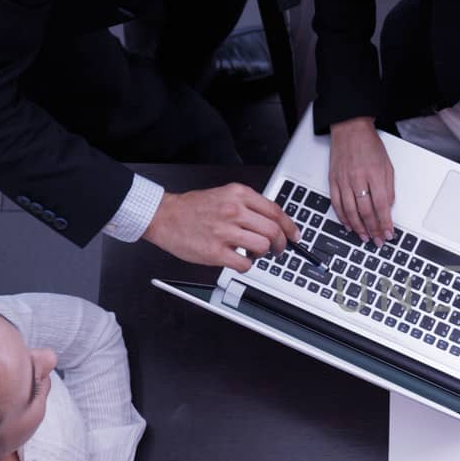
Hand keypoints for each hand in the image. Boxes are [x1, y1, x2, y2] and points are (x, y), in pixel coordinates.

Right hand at [141, 184, 296, 270]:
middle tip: (277, 249)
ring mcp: (224, 232)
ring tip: (253, 253)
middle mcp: (234, 211)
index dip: (290, 226)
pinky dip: (246, 265)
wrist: (165, 216)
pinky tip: (239, 260)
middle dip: (281, 244)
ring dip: (262, 254)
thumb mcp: (225, 195)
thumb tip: (274, 222)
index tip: (295, 235)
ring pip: (262, 247)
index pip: (276, 211)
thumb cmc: (193, 208)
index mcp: (238, 195)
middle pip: (273, 231)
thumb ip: (248, 206)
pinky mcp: (215, 252)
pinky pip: (244, 263)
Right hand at [330, 117, 395, 244]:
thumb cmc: (369, 145)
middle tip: (378, 240)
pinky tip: (349, 225)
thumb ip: (389, 188)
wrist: (350, 129)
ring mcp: (343, 180)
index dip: (385, 222)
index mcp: (375, 174)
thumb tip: (388, 208)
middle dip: (373, 229)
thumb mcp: (387, 165)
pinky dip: (342, 217)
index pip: (382, 205)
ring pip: (350, 211)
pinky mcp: (333, 180)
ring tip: (365, 236)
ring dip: (358, 227)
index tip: (389, 233)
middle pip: (366, 211)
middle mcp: (358, 178)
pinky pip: (336, 204)